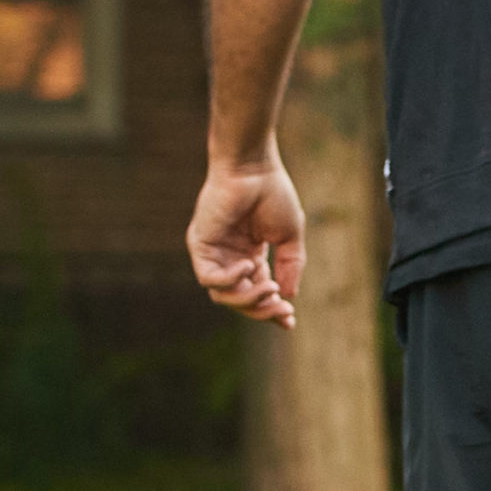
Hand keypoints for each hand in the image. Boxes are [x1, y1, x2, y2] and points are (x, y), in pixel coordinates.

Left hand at [187, 157, 304, 327]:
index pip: (257, 292)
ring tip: (270, 288)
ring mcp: (213, 252)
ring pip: (223, 296)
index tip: (290, 322)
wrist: (253, 168)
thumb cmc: (272, 194)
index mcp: (250, 255)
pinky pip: (209, 278)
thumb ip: (290, 267)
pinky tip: (250, 266)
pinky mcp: (200, 244)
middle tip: (284, 310)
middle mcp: (228, 257)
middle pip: (239, 300)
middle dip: (262, 310)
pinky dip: (231, 279)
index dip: (272, 311)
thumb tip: (288, 296)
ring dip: (249, 299)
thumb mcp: (289, 238)